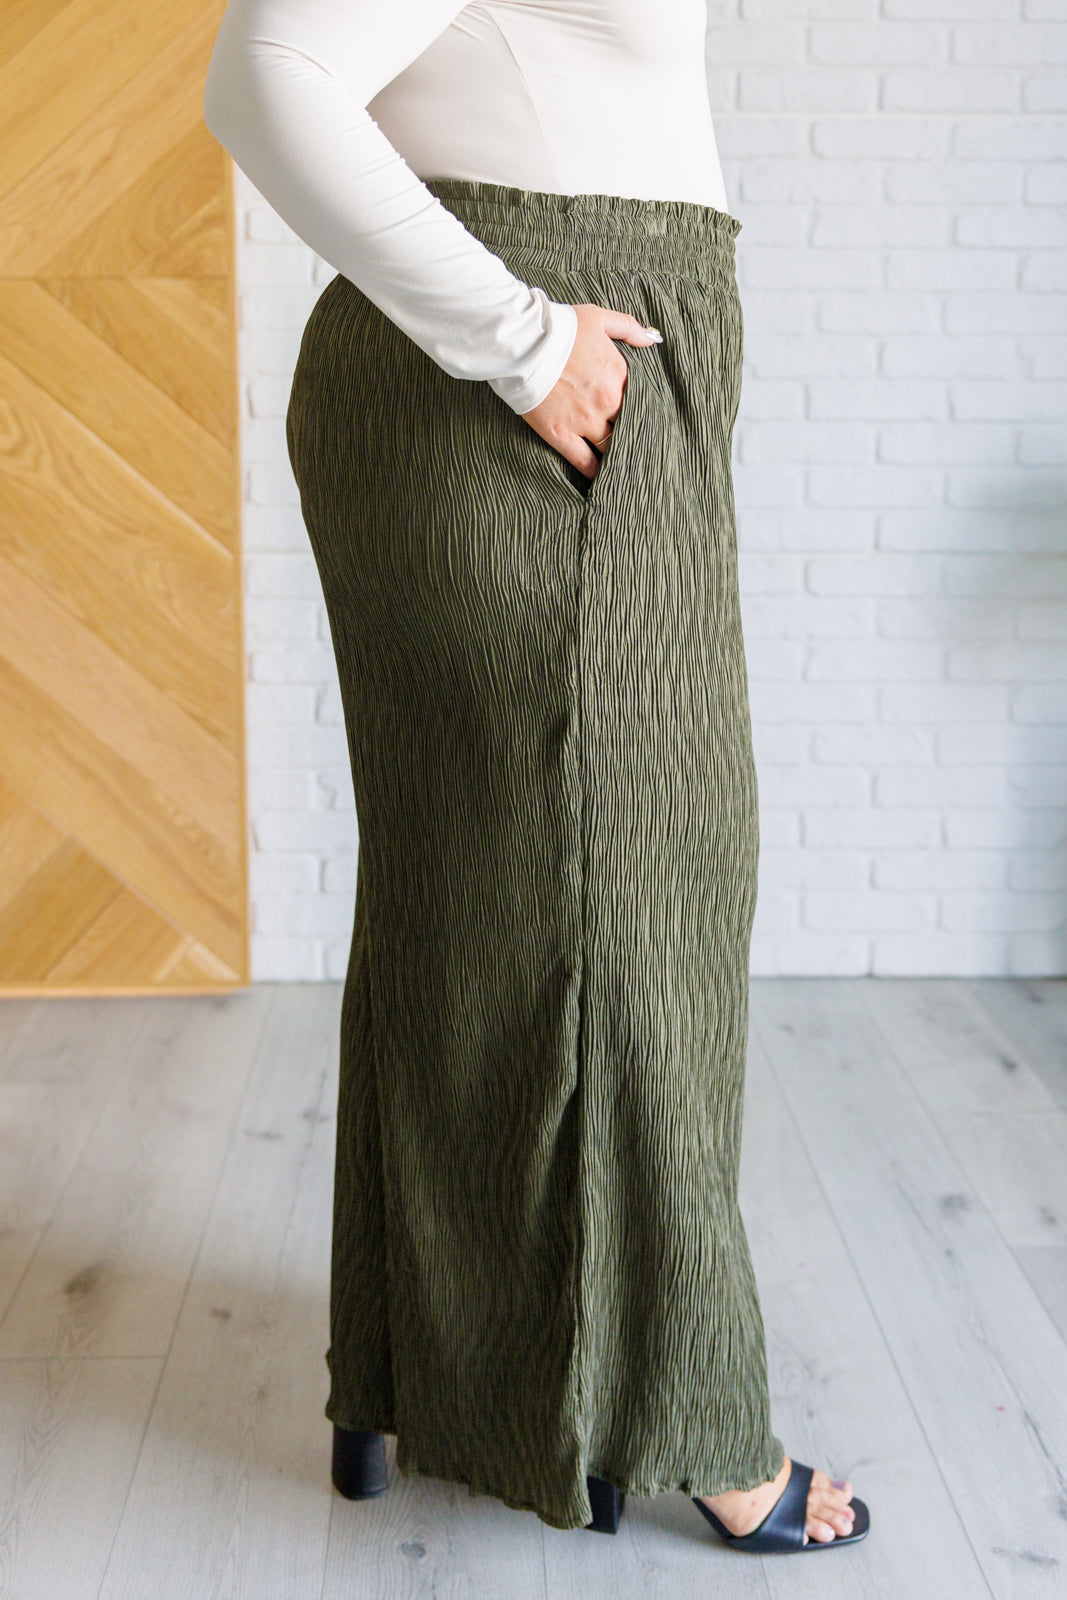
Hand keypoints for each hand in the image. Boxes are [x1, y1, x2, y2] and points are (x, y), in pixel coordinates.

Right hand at [521, 305, 662, 480]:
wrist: (523, 342)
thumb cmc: (559, 327)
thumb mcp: (599, 318)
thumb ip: (630, 329)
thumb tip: (654, 340)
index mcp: (619, 375)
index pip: (639, 403)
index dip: (638, 412)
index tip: (639, 421)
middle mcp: (607, 402)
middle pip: (626, 428)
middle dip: (628, 435)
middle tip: (631, 447)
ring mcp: (585, 421)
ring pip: (608, 447)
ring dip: (613, 455)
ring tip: (618, 465)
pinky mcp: (561, 435)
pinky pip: (584, 462)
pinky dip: (594, 471)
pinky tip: (600, 478)